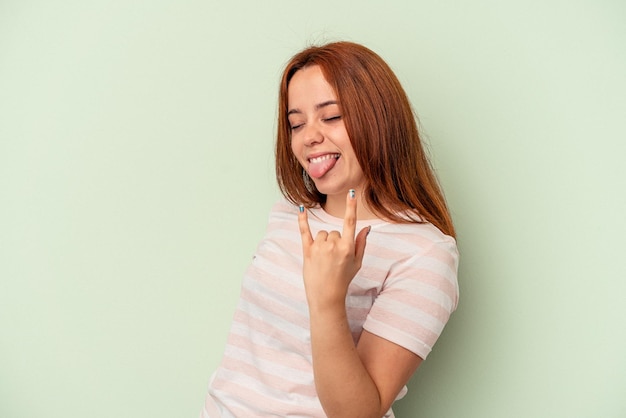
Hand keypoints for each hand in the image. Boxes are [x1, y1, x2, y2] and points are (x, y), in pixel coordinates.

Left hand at [298, 190, 370, 308]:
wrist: (326, 296)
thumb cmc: (343, 279)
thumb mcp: (357, 263)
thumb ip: (361, 244)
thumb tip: (366, 228)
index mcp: (348, 248)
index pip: (350, 223)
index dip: (351, 207)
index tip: (351, 193)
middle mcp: (333, 246)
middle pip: (334, 232)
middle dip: (335, 242)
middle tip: (334, 259)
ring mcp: (319, 248)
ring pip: (322, 234)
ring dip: (323, 242)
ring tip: (324, 259)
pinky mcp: (307, 251)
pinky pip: (305, 231)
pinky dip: (302, 220)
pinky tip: (301, 209)